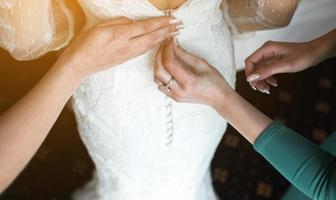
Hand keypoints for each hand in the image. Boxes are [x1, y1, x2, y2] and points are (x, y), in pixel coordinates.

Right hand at [58, 16, 181, 79]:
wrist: (80, 64)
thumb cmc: (86, 43)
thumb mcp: (100, 26)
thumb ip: (119, 23)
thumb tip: (133, 23)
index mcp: (121, 35)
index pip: (146, 27)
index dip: (161, 23)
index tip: (172, 18)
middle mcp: (128, 46)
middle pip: (153, 37)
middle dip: (168, 31)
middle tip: (180, 25)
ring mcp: (128, 54)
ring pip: (150, 45)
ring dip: (164, 38)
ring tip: (174, 33)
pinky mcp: (126, 59)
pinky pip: (144, 50)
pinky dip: (155, 45)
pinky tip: (159, 42)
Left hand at [154, 39, 232, 109]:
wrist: (219, 98)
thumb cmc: (214, 81)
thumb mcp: (202, 63)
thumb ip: (185, 54)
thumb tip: (173, 44)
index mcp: (188, 81)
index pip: (169, 62)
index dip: (167, 49)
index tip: (170, 40)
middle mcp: (179, 90)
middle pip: (159, 69)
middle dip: (160, 54)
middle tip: (165, 44)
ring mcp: (175, 95)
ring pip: (157, 77)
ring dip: (158, 63)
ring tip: (164, 53)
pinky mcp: (174, 97)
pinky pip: (160, 84)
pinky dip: (159, 73)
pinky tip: (164, 66)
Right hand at [245, 30, 335, 93]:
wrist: (315, 53)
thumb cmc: (303, 55)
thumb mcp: (285, 65)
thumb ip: (267, 71)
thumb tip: (251, 78)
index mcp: (266, 49)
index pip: (250, 61)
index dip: (249, 73)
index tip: (253, 84)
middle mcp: (266, 52)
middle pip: (253, 67)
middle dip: (256, 79)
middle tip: (261, 89)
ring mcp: (270, 56)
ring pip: (259, 70)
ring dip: (261, 81)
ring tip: (267, 89)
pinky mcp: (274, 61)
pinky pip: (266, 71)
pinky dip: (268, 78)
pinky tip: (273, 84)